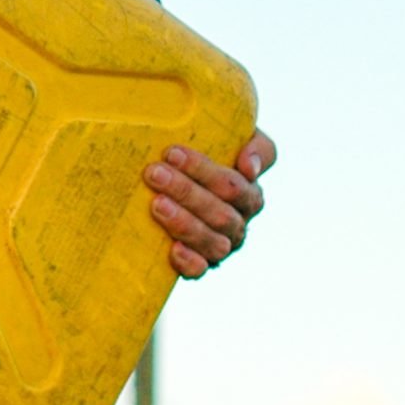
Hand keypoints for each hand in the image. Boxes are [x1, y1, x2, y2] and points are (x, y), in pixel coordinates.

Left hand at [148, 127, 275, 279]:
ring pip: (213, 241)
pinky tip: (173, 250)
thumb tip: (249, 166)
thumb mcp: (227, 134)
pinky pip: (201, 270)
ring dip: (185, 223)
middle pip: (221, 211)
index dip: (205, 170)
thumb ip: (250, 141)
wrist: (170, 176)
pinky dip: (190, 262)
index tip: (173, 152)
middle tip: (154, 173)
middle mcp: (238, 220)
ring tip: (156, 204)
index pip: (236, 184)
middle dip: (186, 191)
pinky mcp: (199, 263)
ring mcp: (221, 244)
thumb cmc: (202, 148)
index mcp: (248, 191)